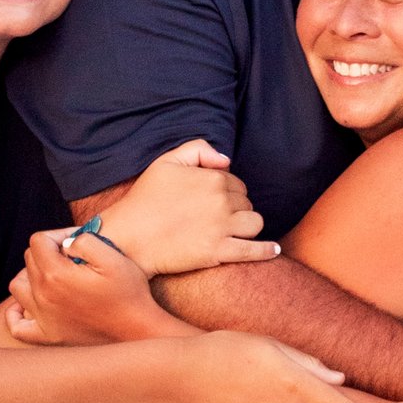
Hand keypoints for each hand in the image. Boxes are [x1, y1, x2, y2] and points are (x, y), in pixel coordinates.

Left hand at [6, 226, 166, 345]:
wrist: (139, 331)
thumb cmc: (129, 293)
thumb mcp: (113, 256)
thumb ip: (84, 240)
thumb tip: (65, 244)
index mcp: (56, 274)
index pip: (39, 241)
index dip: (58, 235)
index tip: (76, 243)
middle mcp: (43, 296)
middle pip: (29, 260)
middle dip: (48, 252)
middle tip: (73, 258)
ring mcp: (43, 318)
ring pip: (18, 286)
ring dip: (31, 276)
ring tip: (53, 276)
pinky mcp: (48, 336)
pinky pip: (17, 325)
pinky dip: (17, 313)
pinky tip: (31, 305)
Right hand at [97, 141, 276, 278]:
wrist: (129, 238)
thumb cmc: (144, 199)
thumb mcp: (166, 162)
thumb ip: (198, 150)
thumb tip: (226, 161)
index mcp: (212, 178)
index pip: (236, 183)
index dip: (227, 191)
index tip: (211, 201)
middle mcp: (222, 201)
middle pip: (246, 203)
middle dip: (236, 208)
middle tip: (215, 217)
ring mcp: (222, 228)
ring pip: (255, 223)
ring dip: (248, 226)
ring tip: (236, 231)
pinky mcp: (219, 252)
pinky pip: (254, 251)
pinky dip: (266, 250)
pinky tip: (273, 250)